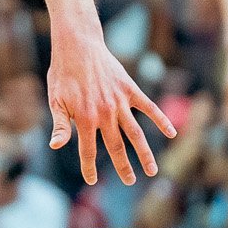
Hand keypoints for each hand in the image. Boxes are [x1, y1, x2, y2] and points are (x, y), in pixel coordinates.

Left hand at [47, 21, 175, 186]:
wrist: (78, 45)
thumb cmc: (63, 73)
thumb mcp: (55, 100)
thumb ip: (59, 125)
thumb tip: (55, 146)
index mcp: (84, 118)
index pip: (88, 151)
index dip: (89, 168)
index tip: (92, 181)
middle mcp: (104, 113)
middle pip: (116, 147)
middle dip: (123, 167)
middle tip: (130, 182)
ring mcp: (119, 102)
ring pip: (135, 133)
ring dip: (145, 153)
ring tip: (152, 171)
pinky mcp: (130, 90)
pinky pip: (149, 107)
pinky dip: (161, 120)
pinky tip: (171, 133)